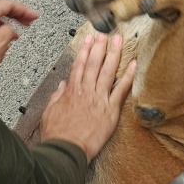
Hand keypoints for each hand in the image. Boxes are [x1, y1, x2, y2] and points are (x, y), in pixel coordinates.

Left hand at [0, 0, 37, 80]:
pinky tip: (1, 38)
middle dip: (16, 13)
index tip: (33, 16)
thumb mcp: (0, 44)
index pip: (7, 4)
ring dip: (6, 21)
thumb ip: (9, 32)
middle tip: (27, 20)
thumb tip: (10, 31)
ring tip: (16, 32)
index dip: (23, 9)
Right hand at [40, 33, 136, 161]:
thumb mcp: (50, 112)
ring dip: (114, 54)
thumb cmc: (57, 135)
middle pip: (94, 63)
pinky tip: (133, 64)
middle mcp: (86, 92)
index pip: (79, 65)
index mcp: (71, 91)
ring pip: (108, 71)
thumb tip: (62, 86)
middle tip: (105, 33)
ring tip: (118, 40)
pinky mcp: (110, 111)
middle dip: (100, 46)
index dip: (85, 50)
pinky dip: (128, 76)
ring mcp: (99, 100)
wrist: (66, 150)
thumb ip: (57, 97)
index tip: (90, 40)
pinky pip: (121, 90)